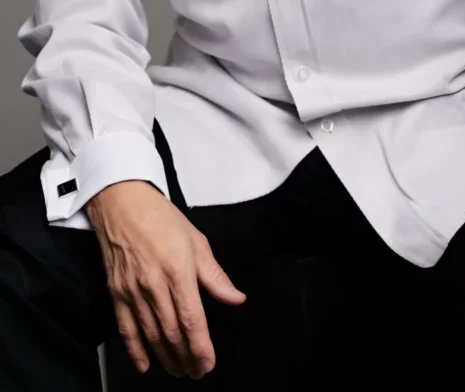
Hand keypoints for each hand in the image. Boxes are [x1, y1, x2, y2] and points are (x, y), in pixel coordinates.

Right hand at [86, 180, 246, 378]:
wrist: (123, 204)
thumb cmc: (161, 218)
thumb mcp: (197, 241)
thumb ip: (216, 276)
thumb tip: (236, 297)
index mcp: (178, 270)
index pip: (192, 319)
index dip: (201, 347)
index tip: (208, 362)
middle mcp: (154, 284)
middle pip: (172, 333)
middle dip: (186, 358)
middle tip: (196, 371)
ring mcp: (133, 290)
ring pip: (151, 335)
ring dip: (166, 358)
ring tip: (178, 370)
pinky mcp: (117, 293)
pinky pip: (126, 329)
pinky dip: (136, 350)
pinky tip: (145, 364)